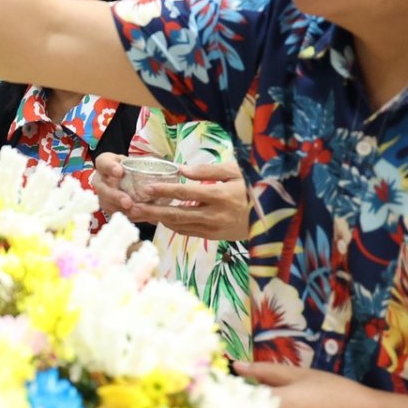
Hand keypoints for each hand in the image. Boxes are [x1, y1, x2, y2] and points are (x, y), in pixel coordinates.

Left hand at [93, 155, 246, 239]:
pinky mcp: (215, 238)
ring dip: (159, 220)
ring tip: (140, 214)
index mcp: (220, 196)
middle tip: (131, 207)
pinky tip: (160, 219)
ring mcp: (214, 230)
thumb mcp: (236, 171)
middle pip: (176, 214)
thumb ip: (208, 170)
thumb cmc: (254, 187)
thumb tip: (181, 170)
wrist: (275, 216)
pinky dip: (173, 226)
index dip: (164, 190)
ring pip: (180, 226)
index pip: (185, 193)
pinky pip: (189, 232)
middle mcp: (215, 216)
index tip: (145, 187)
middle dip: (152, 211)